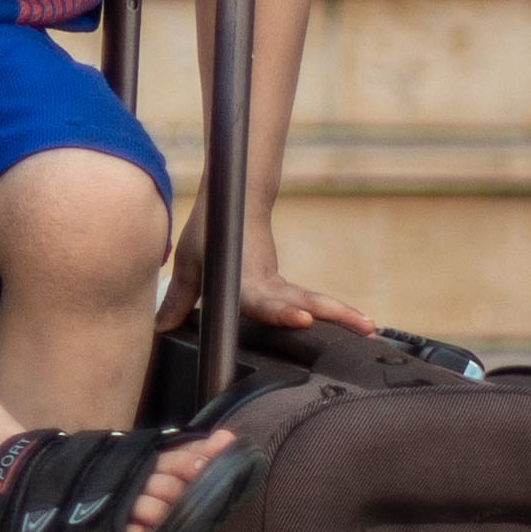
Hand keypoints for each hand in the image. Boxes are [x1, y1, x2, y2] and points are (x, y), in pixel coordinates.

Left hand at [160, 223, 370, 337]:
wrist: (237, 202)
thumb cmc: (210, 234)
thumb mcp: (190, 265)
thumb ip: (177, 298)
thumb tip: (160, 328)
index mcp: (245, 282)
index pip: (265, 301)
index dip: (281, 312)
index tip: (303, 317)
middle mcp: (269, 285)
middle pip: (304, 303)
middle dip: (332, 315)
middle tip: (362, 327)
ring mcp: (281, 285)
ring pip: (315, 301)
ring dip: (343, 314)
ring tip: (371, 329)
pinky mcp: (285, 286)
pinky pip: (313, 302)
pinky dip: (336, 313)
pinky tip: (360, 327)